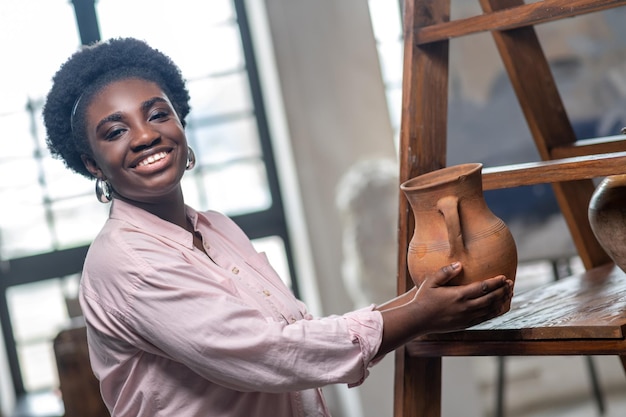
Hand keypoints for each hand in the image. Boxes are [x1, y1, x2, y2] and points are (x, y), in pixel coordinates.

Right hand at [375, 262, 512, 357]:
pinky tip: (498, 308)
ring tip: (509, 295)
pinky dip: (494, 313)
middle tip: (511, 284)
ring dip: (501, 301)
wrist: (418, 320)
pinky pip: (484, 319)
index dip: (495, 282)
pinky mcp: (465, 324)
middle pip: (490, 298)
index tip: (504, 277)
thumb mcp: (431, 282)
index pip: (483, 287)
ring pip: (490, 309)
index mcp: (459, 295)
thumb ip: (445, 272)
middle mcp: (466, 307)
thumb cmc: (423, 298)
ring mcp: (466, 317)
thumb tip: (460, 264)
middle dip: (502, 290)